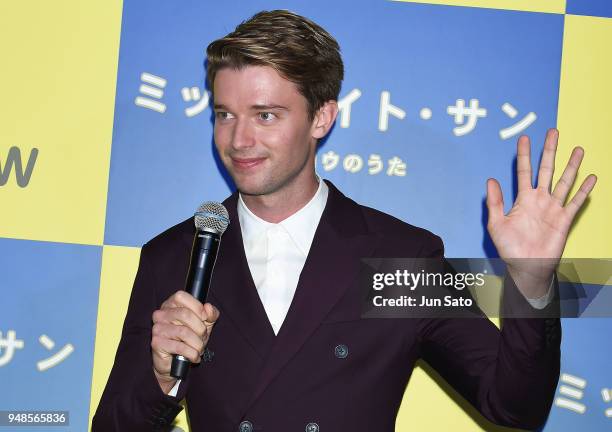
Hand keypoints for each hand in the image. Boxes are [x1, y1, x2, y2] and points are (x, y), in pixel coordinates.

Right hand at [151, 291, 219, 392]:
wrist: (176, 362)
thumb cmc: (190, 339)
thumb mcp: (205, 324)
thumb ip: (210, 314)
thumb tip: (208, 308)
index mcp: (171, 304)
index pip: (181, 296)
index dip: (197, 307)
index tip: (205, 318)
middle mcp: (161, 314)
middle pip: (185, 314)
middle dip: (200, 329)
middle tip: (203, 337)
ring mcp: (157, 328)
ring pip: (184, 332)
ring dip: (197, 343)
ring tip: (199, 348)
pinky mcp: (156, 343)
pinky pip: (180, 347)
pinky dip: (192, 353)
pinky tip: (194, 356)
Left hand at [486, 128, 596, 297]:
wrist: (526, 266)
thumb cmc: (509, 247)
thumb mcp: (496, 224)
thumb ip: (494, 202)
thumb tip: (490, 180)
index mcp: (522, 199)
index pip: (524, 171)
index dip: (524, 155)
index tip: (524, 137)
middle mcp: (539, 199)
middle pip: (546, 169)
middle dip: (550, 151)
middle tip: (553, 132)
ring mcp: (553, 208)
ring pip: (564, 182)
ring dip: (571, 166)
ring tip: (578, 149)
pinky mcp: (564, 219)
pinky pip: (575, 202)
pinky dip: (583, 190)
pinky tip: (591, 178)